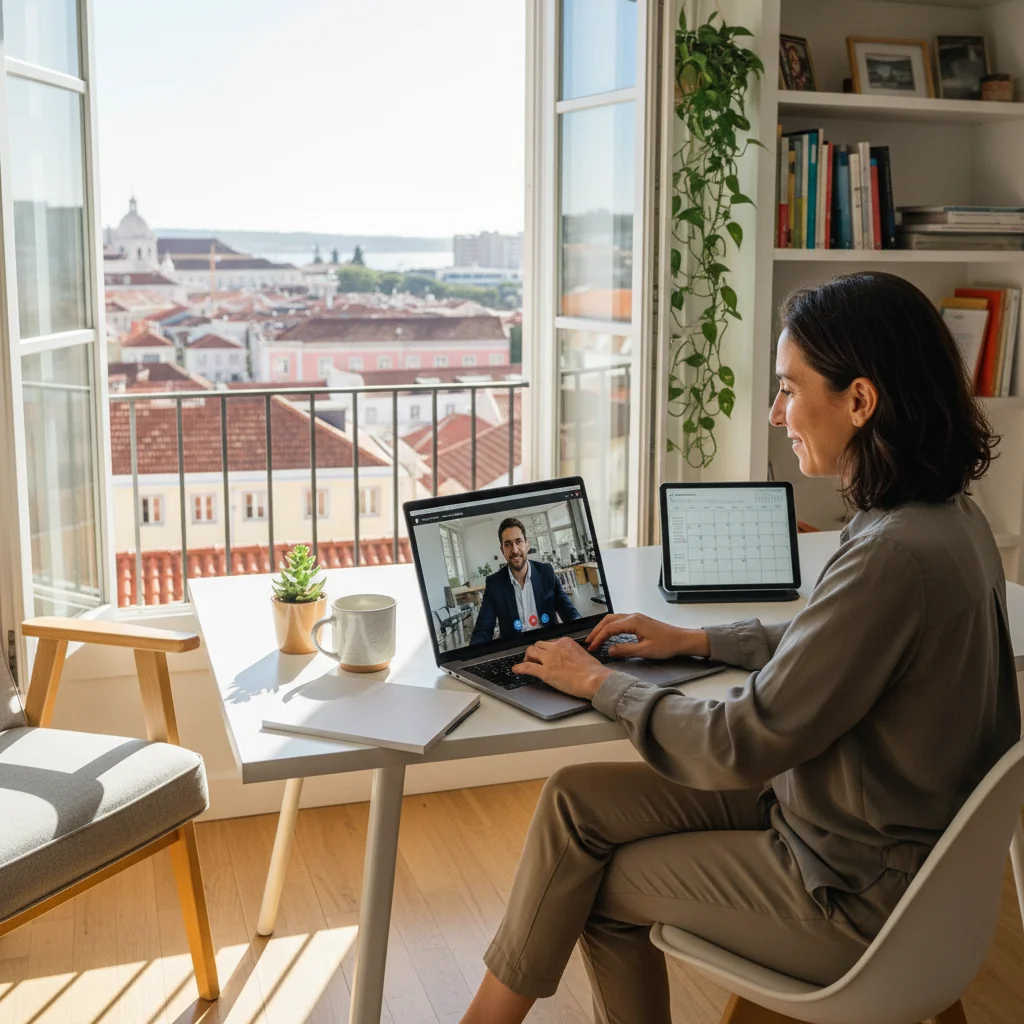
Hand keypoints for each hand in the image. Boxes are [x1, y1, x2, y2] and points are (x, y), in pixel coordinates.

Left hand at [512, 637, 612, 699]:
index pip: (549, 642)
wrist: (595, 679)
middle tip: (533, 659)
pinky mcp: (545, 672)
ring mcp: (549, 659)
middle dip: (534, 652)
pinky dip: (520, 668)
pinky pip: (528, 667)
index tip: (544, 654)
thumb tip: (568, 658)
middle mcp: (555, 648)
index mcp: (565, 642)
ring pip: (531, 652)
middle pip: (538, 645)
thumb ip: (571, 653)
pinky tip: (516, 670)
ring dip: (527, 657)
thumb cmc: (593, 670)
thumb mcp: (582, 653)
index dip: (545, 650)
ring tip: (526, 663)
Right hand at [585, 613, 709, 660]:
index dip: (598, 638)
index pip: (609, 628)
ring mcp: (637, 617)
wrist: (682, 639)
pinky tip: (610, 634)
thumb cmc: (667, 644)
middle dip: (597, 631)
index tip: (592, 647)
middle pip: (608, 620)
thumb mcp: (644, 651)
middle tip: (589, 642)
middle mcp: (633, 616)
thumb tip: (610, 650)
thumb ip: (625, 650)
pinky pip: (620, 621)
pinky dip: (611, 627)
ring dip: (603, 628)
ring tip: (596, 638)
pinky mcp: (640, 621)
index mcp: (633, 622)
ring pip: (614, 619)